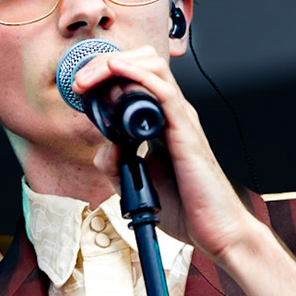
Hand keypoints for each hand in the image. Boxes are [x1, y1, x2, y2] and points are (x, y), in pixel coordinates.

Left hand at [72, 45, 295, 295]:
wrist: (216, 231)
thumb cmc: (188, 209)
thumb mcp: (136, 185)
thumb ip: (116, 165)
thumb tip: (105, 145)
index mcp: (161, 124)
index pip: (133, 80)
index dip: (103, 76)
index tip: (78, 90)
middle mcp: (172, 115)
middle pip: (142, 63)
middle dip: (104, 64)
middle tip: (80, 82)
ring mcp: (181, 119)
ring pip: (152, 66)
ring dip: (114, 66)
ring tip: (91, 80)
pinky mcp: (186, 130)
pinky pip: (162, 90)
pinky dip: (136, 74)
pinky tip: (116, 73)